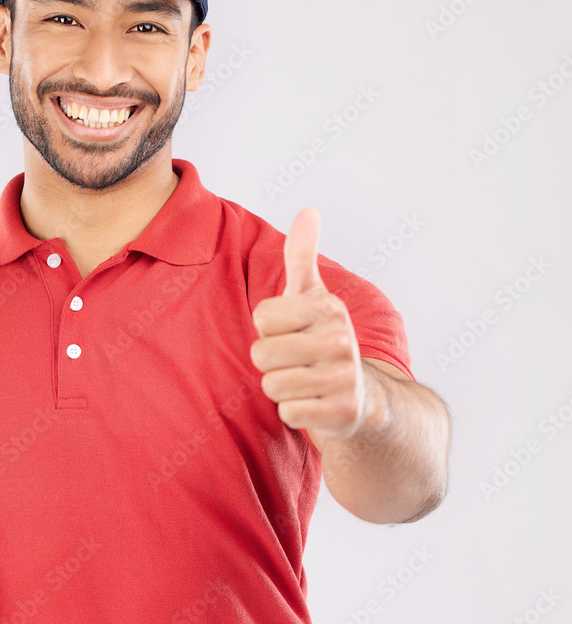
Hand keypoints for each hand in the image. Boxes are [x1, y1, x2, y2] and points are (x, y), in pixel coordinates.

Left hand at [250, 208, 365, 442]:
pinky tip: (314, 402)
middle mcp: (340, 340)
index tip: (290, 331)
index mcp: (327, 309)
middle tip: (295, 360)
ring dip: (282, 388)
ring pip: (272, 386)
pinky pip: (288, 413)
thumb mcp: (312, 295)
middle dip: (271, 362)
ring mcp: (343, 378)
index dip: (267, 329)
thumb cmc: (321, 339)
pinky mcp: (341, 413)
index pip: (261, 318)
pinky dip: (295, 412)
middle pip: (262, 355)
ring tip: (305, 380)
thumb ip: (301, 254)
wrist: (361, 395)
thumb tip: (308, 210)